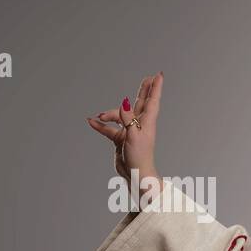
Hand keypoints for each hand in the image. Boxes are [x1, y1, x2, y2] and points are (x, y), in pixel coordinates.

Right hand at [87, 72, 162, 189]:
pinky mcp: (121, 139)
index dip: (155, 88)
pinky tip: (91, 121)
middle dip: (144, 90)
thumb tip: (125, 101)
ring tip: (99, 117)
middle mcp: (139, 125)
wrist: (136, 174)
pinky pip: (109, 129)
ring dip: (109, 114)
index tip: (158, 75)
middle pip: (141, 103)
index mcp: (147, 122)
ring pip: (119, 116)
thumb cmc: (140, 157)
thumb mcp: (134, 136)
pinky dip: (100, 126)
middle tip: (148, 78)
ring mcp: (130, 131)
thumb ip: (128, 118)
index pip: (152, 101)